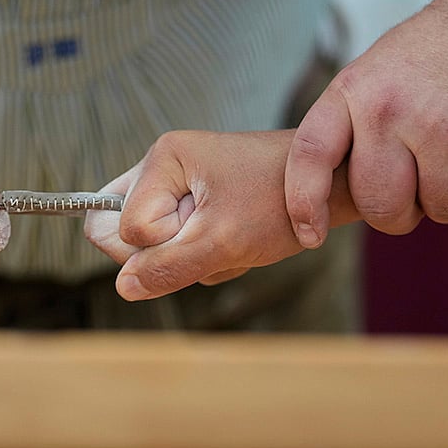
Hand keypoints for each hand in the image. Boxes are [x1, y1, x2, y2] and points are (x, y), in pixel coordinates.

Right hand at [84, 130, 311, 300]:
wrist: (329, 184)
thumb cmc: (281, 201)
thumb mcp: (222, 242)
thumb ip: (168, 267)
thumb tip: (123, 287)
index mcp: (162, 159)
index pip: (117, 227)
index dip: (156, 247)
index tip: (200, 235)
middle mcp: (162, 167)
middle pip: (124, 235)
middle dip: (168, 254)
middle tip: (211, 242)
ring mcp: (175, 186)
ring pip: (153, 248)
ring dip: (193, 258)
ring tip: (234, 239)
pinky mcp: (192, 203)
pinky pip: (176, 247)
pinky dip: (206, 255)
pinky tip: (238, 239)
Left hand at [285, 0, 447, 247]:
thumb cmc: (429, 53)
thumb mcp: (370, 74)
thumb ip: (350, 127)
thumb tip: (330, 193)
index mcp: (350, 93)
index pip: (310, 157)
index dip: (304, 203)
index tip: (311, 236)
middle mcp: (386, 110)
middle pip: (379, 204)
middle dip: (396, 216)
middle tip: (412, 198)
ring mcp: (436, 126)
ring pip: (436, 209)